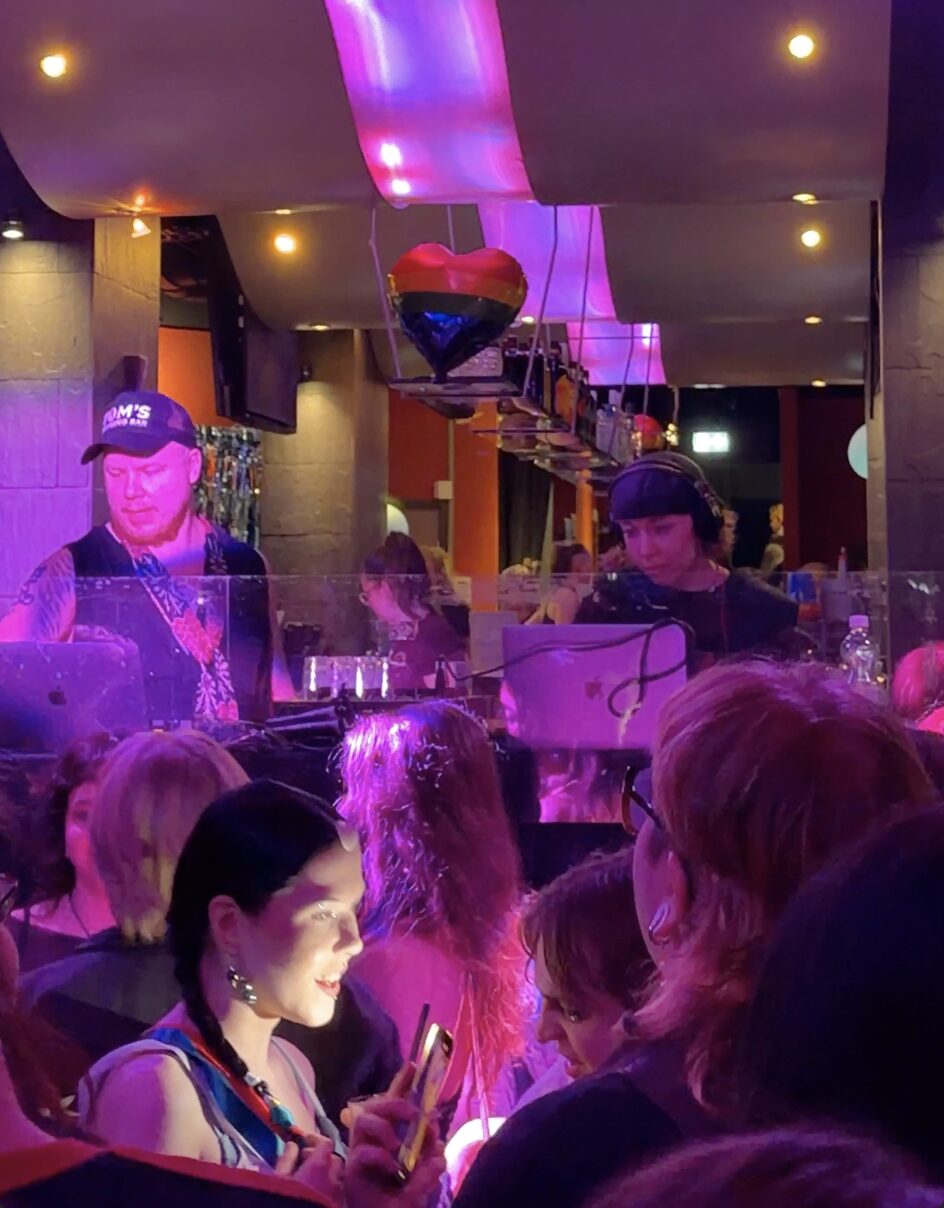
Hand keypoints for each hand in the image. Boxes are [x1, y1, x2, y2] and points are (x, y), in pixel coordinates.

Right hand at [277, 1134, 342, 1202]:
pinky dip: (330, 1193)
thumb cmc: (284, 1202)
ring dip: (328, 1177)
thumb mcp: (277, 1182)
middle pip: (335, 1160)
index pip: (325, 1144)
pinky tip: (317, 1199)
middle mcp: (335, 1180)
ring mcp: (339, 1198)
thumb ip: (286, 1160)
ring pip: (339, 1180)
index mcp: (319, 1167)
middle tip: (304, 1163)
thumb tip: (292, 1145)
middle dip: (322, 1158)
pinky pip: (339, 1197)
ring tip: (311, 1183)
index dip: (314, 1140)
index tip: (303, 1142)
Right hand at [343, 1074, 445, 1207]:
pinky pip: (362, 1151)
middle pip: (375, 1104)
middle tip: (414, 1114)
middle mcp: (372, 1140)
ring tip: (398, 1147)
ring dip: (384, 1128)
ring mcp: (360, 1152)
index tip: (413, 1065)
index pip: (394, 1104)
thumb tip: (439, 1150)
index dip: (401, 1083)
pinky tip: (394, 1170)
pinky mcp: (352, 1170)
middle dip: (395, 1102)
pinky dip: (381, 1157)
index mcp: (390, 1139)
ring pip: (363, 1119)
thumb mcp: (421, 1188)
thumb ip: (430, 1170)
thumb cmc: (395, 1205)